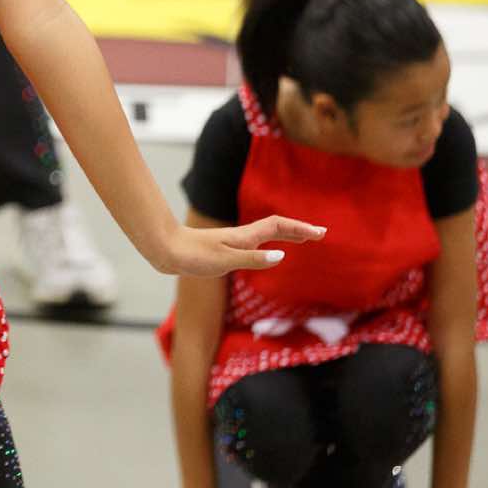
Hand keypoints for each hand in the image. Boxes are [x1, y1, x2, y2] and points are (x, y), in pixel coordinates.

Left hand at [154, 214, 324, 276]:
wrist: (166, 250)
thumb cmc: (193, 256)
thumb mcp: (225, 261)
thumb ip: (253, 259)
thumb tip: (281, 255)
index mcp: (245, 237)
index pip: (279, 227)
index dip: (300, 229)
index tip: (321, 233)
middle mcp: (242, 237)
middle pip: (277, 228)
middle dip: (299, 230)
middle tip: (320, 234)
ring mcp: (234, 242)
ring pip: (267, 234)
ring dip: (287, 234)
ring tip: (303, 238)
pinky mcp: (226, 250)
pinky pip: (258, 243)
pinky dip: (272, 243)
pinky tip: (271, 251)